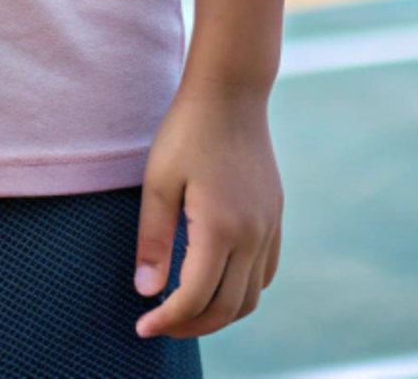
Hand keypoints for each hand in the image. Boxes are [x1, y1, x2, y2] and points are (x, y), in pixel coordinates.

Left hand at [132, 80, 283, 338]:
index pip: (195, 298)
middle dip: (191, 326)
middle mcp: (253, 234)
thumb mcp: (158, 180)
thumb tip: (147, 293)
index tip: (142, 326)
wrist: (231, 91)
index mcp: (221, 227)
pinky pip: (266, 272)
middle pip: (227, 307)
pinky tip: (217, 283)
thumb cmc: (187, 130)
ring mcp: (269, 226)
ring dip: (219, 313)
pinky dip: (243, 291)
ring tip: (185, 310)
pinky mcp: (275, 216)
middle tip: (159, 324)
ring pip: (251, 297)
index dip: (167, 320)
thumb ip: (153, 239)